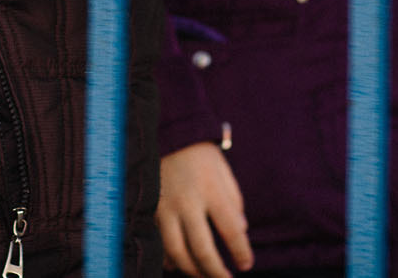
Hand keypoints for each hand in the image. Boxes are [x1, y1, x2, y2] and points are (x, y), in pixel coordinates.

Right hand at [156, 142, 251, 276]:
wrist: (166, 134)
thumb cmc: (200, 155)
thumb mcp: (224, 172)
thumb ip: (234, 202)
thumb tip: (241, 231)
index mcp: (210, 190)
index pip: (231, 230)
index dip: (241, 252)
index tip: (246, 265)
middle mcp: (187, 202)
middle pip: (203, 250)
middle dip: (217, 272)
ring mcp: (165, 207)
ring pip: (177, 253)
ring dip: (193, 271)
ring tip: (204, 276)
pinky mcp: (150, 210)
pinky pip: (158, 243)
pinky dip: (169, 259)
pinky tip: (179, 265)